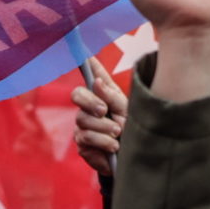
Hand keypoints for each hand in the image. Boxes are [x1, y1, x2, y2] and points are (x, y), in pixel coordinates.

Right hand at [72, 59, 127, 178]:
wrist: (132, 158)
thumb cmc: (132, 130)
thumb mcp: (127, 110)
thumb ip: (112, 97)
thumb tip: (97, 83)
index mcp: (103, 94)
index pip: (92, 73)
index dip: (86, 61)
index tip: (84, 50)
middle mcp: (89, 107)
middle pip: (77, 95)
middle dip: (90, 102)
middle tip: (104, 111)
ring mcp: (83, 125)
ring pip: (83, 120)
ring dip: (103, 128)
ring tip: (118, 134)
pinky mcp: (82, 144)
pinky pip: (86, 139)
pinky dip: (103, 142)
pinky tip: (114, 146)